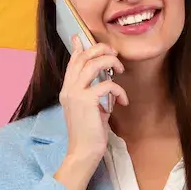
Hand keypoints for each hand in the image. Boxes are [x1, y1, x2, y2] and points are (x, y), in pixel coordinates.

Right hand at [58, 34, 127, 164]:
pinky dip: (119, 90)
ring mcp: (76, 94)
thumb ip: (93, 92)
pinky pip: (107, 85)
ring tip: (120, 70)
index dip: (79, 48)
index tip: (81, 37)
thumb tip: (104, 80)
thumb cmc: (89, 131)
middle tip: (115, 54)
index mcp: (67, 89)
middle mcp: (68, 89)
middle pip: (83, 57)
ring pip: (93, 64)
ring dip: (111, 62)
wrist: (83, 152)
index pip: (73, 62)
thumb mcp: (90, 107)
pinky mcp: (87, 101)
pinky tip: (123, 101)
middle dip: (101, 49)